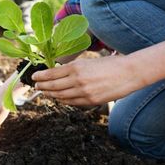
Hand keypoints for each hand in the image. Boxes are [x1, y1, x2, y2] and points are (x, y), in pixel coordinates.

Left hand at [32, 56, 146, 105]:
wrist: (129, 73)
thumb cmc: (110, 64)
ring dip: (51, 95)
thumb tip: (59, 73)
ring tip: (46, 93)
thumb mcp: (88, 62)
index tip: (35, 77)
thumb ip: (74, 68)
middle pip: (53, 86)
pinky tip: (60, 98)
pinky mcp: (90, 101)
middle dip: (43, 87)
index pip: (52, 73)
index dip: (41, 76)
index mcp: (76, 67)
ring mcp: (84, 92)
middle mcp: (77, 80)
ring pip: (61, 96)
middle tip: (37, 86)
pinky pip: (72, 102)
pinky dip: (64, 100)